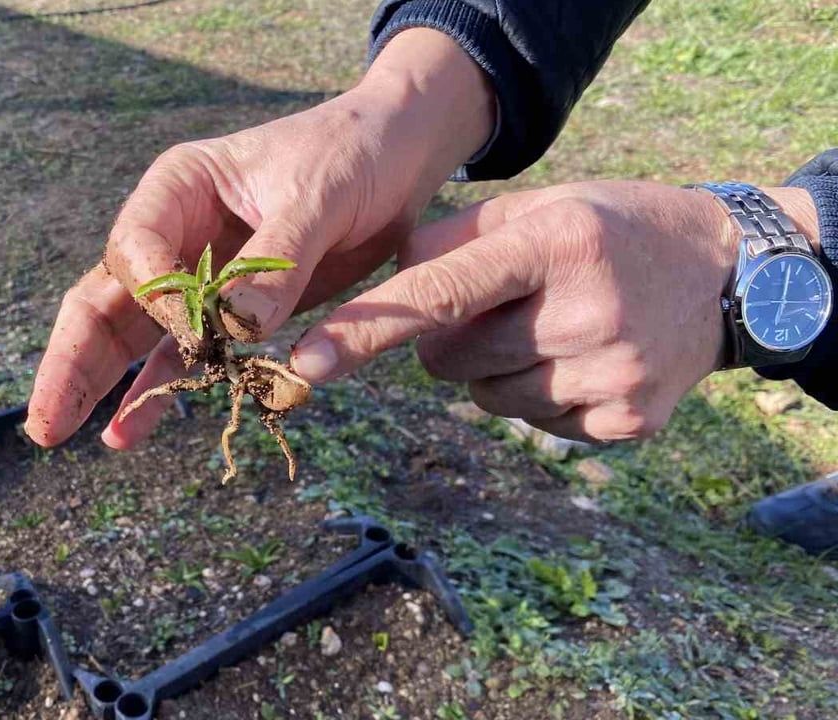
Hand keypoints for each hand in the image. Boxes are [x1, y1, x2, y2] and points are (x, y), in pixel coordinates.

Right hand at [25, 29, 494, 448]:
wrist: (397, 155)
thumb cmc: (351, 153)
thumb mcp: (317, 197)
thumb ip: (276, 261)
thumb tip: (236, 332)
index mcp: (180, 187)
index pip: (136, 251)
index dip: (154, 301)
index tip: (200, 338)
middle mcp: (173, 231)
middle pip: (105, 298)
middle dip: (73, 360)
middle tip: (44, 423)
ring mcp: (195, 273)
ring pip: (130, 334)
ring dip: (100, 384)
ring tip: (58, 434)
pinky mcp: (227, 308)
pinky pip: (181, 354)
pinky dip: (156, 391)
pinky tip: (126, 432)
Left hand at [290, 181, 820, 441]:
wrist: (729, 275)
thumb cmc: (609, 230)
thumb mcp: (540, 204)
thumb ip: (456, 240)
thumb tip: (383, 290)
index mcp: (555, 242)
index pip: (439, 291)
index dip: (367, 328)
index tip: (306, 362)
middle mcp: (586, 311)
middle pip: (449, 357)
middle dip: (451, 337)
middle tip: (502, 304)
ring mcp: (613, 374)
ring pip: (486, 397)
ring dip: (495, 369)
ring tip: (551, 328)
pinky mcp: (628, 420)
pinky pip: (535, 425)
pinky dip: (540, 396)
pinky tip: (581, 359)